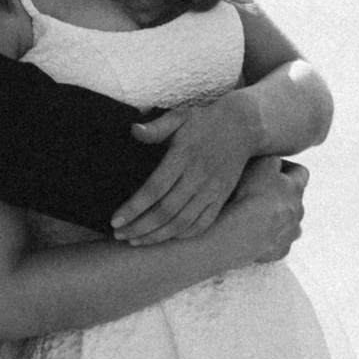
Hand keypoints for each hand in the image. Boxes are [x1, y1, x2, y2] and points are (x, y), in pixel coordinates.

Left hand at [114, 87, 257, 244]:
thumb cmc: (204, 121)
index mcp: (182, 157)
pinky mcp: (221, 197)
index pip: (154, 189)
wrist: (243, 126)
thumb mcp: (179, 117)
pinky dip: (183, 234)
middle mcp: (197, 177)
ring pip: (182, 222)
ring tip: (136, 241)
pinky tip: (165, 237)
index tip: (115, 220)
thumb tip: (133, 131)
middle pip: (165, 211)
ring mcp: (211, 190)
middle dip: (140, 228)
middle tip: (119, 236)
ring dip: (158, 236)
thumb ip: (156, 128)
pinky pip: (203, 224)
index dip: (134, 208)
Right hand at [221, 154, 307, 265]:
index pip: (300, 172)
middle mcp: (297, 211)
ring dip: (276, 217)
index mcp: (295, 188)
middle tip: (256, 192)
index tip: (267, 169)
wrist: (232, 233)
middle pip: (294, 199)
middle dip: (279, 194)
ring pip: (289, 223)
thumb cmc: (244, 193)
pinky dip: (269, 238)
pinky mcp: (279, 252)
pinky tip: (251, 233)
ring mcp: (289, 234)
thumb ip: (271, 156)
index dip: (285, 168)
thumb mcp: (259, 162)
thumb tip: (275, 157)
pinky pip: (278, 243)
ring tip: (253, 215)